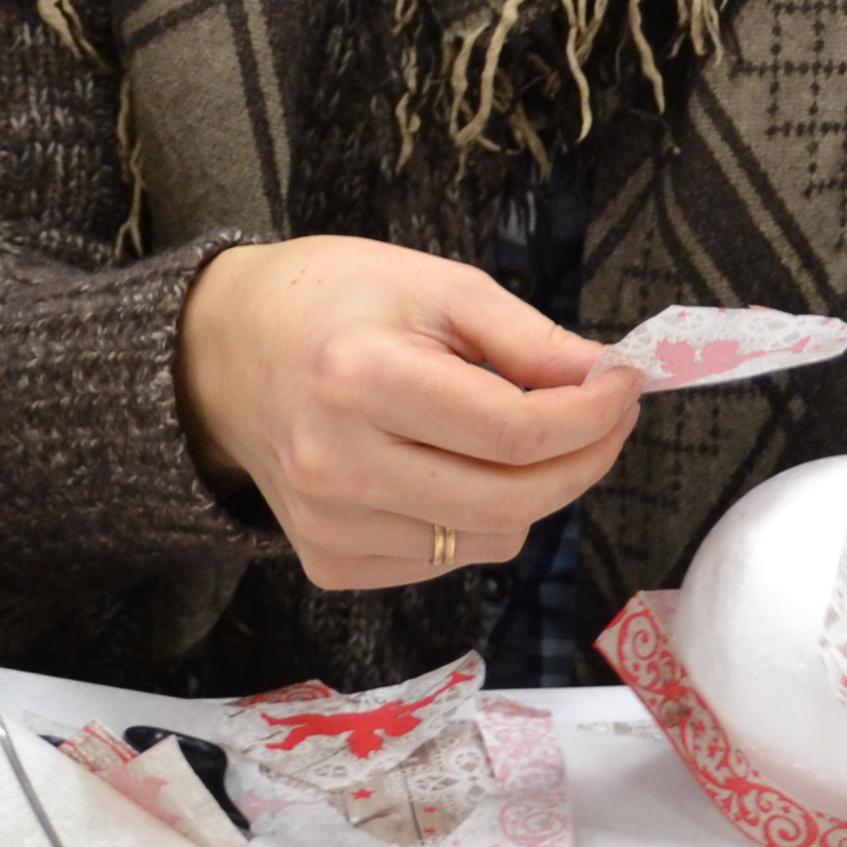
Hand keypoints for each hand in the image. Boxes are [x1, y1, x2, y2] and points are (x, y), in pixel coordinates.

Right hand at [175, 238, 639, 591]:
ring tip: (520, 433)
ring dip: (533, 491)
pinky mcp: (328, 562)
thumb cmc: (333, 302)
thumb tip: (606, 379)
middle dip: (584, 459)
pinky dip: (476, 517)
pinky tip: (453, 465)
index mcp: (361, 380)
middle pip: (513, 500)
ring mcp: (330, 526)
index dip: (591, 413)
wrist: (222, 354)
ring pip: (491, 540)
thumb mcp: (434, 284)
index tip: (624, 383)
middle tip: (606, 415)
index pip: (515, 431)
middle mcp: (339, 466)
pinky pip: (446, 559)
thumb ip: (526, 338)